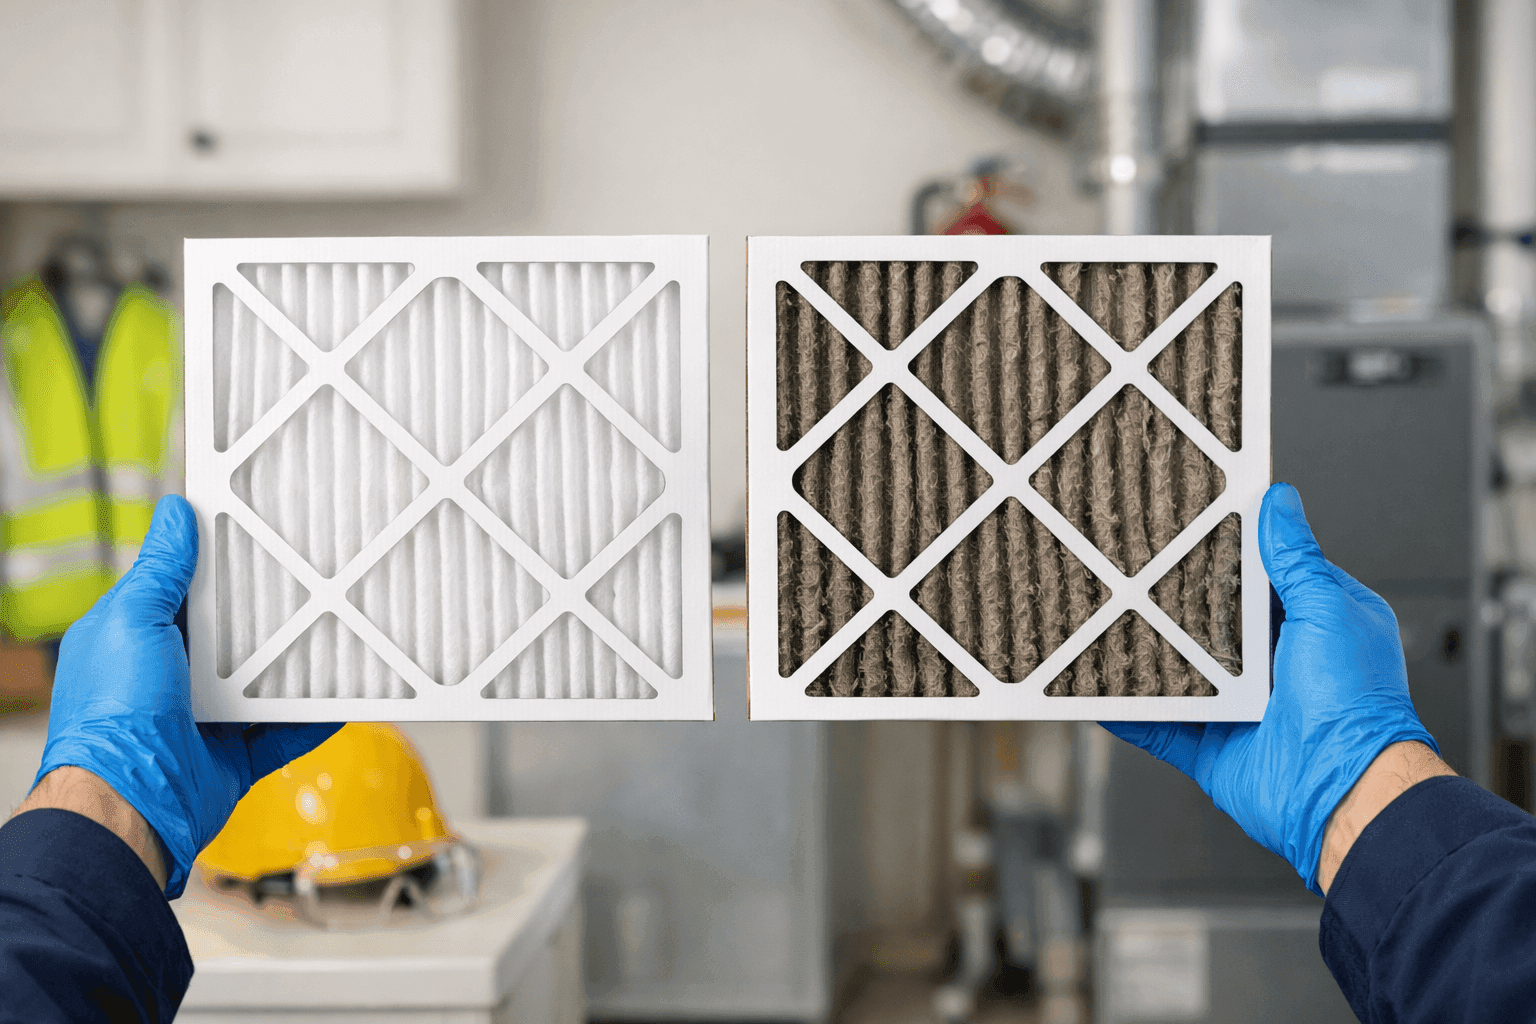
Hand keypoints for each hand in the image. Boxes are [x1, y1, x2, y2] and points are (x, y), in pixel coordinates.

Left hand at [31, 495, 340, 897]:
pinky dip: (316, 719)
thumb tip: (174, 512)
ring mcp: (206, 719)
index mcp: (142, 639)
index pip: (189, 589)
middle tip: (316, 581)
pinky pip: (286, 733)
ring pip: (266, 683)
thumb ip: (158, 571)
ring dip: (299, 667)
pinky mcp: (235, 756)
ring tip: (339, 635)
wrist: (131, 807)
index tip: (262, 536)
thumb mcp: (131, 622)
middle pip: (237, 635)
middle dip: (273, 615)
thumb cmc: (114, 717)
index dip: (222, 564)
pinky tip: (345, 698)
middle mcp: (174, 677)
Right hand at [1102, 482, 1441, 894]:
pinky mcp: (1210, 746)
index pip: (1260, 576)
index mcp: (1311, 626)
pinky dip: (1126, 712)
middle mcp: (1274, 665)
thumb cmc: (1355, 706)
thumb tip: (1281, 503)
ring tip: (1103, 620)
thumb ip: (1297, 559)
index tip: (1187, 525)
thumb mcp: (1328, 610)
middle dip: (1173, 601)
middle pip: (1209, 622)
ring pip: (1178, 671)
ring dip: (1144, 653)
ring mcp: (1239, 707)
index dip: (1226, 551)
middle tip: (1128, 566)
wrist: (1342, 794)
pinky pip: (1156, 725)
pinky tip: (1095, 690)